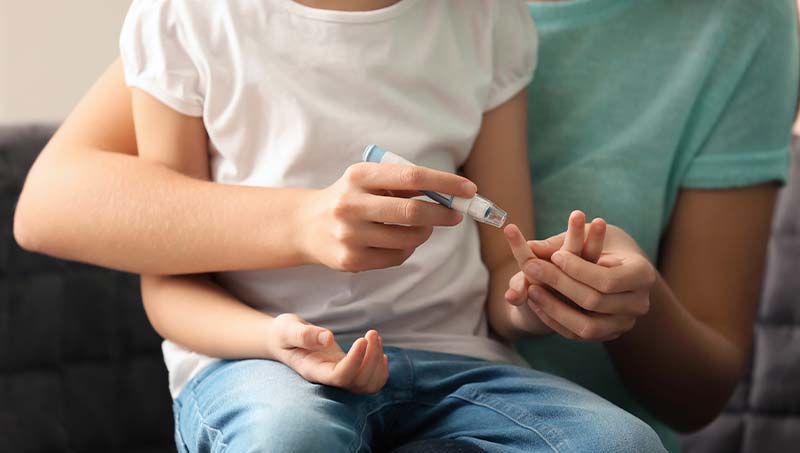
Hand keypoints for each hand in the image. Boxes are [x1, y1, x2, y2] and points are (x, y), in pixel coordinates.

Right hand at [267, 314, 388, 393]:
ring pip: (368, 385)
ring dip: (378, 363)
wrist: (282, 340)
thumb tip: (328, 338)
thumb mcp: (288, 329)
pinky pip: (371, 382)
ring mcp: (339, 376)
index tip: (362, 339)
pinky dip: (381, 370)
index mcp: (313, 371)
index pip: (340, 376)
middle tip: (371, 333)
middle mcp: (328, 378)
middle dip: (371, 358)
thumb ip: (304, 335)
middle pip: (358, 382)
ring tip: (375, 338)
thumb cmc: (284, 333)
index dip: (356, 361)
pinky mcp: (348, 371)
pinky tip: (380, 352)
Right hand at [301, 162, 476, 271]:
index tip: (469, 189)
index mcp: (358, 176)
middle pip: (413, 211)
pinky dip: (408, 249)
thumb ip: (402, 183)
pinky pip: (396, 257)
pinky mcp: (351, 260)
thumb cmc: (350, 198)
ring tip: (423, 226)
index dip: (445, 183)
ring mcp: (349, 235)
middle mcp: (351, 204)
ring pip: (408, 238)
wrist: (305, 225)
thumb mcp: (368, 180)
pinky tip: (400, 241)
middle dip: (443, 213)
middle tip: (456, 215)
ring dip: (425, 233)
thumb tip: (450, 193)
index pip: (411, 176)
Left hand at [521, 214, 654, 341]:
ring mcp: (624, 323)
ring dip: (555, 309)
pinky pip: (579, 335)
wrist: (613, 264)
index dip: (579, 270)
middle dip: (561, 284)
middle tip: (531, 267)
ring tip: (532, 289)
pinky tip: (536, 303)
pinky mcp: (608, 334)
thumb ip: (563, 241)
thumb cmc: (600, 239)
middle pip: (596, 302)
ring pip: (587, 327)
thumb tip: (531, 246)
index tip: (555, 255)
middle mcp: (639, 303)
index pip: (608, 280)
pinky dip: (555, 321)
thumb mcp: (587, 233)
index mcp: (643, 274)